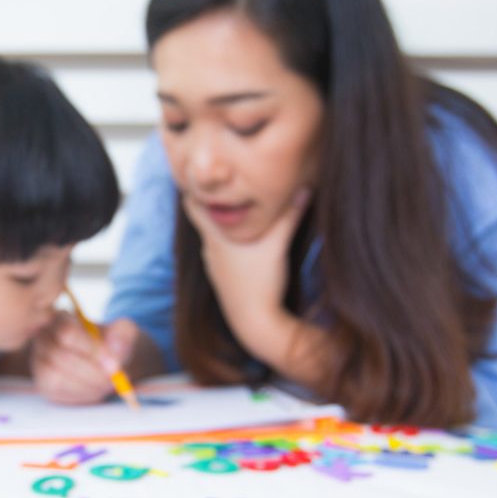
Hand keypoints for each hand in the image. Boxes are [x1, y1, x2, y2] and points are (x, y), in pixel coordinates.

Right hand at [31, 312, 138, 404]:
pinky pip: (55, 391)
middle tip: (113, 380)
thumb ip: (123, 335)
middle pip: (60, 358)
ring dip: (86, 386)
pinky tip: (93, 390)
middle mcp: (44, 337)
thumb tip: (114, 349)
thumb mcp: (125, 332)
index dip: (91, 351)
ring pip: (55, 377)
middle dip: (91, 374)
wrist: (109, 362)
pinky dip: (78, 394)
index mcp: (62, 318)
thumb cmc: (113, 343)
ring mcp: (39, 360)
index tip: (114, 366)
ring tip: (105, 384)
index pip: (67, 333)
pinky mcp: (42, 382)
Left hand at [181, 188, 309, 361]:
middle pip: (202, 218)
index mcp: (215, 235)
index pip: (191, 202)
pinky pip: (222, 254)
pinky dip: (230, 245)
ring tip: (241, 213)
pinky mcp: (223, 280)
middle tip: (226, 188)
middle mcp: (209, 248)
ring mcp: (214, 266)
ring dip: (224, 225)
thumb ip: (290, 214)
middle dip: (212, 202)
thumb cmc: (261, 281)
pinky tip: (247, 245)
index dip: (194, 186)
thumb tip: (306, 185)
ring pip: (214, 237)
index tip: (204, 174)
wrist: (254, 322)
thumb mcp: (278, 242)